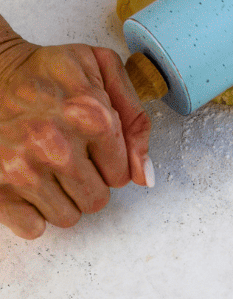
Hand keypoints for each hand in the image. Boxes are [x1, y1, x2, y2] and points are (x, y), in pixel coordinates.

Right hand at [0, 33, 152, 239]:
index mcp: (89, 115)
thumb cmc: (45, 71)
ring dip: (60, 198)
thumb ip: (135, 121)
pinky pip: (32, 227)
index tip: (89, 143)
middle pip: (96, 201)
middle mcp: (55, 145)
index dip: (108, 161)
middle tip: (65, 155)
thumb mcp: (101, 71)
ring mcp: (22, 168)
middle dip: (87, 182)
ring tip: (45, 166)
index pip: (122, 176)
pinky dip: (31, 212)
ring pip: (67, 217)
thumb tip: (145, 176)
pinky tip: (27, 183)